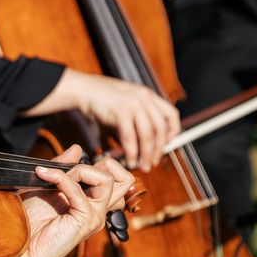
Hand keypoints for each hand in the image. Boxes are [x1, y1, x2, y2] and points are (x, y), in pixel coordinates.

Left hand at [10, 145, 133, 256]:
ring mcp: (95, 215)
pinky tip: (46, 177)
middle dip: (97, 164)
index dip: (96, 163)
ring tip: (57, 178)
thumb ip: (64, 166)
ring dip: (79, 171)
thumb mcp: (48, 182)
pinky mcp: (86, 220)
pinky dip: (61, 179)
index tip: (69, 169)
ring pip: (107, 180)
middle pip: (124, 177)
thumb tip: (78, 148)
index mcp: (93, 200)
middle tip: (70, 173)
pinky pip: (80, 191)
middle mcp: (99, 208)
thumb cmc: (32, 217)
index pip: (116, 175)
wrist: (22, 240)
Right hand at [24, 69, 180, 171]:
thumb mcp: (126, 104)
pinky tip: (130, 160)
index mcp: (147, 95)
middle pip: (160, 128)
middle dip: (158, 150)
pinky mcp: (121, 112)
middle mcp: (144, 98)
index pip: (171, 114)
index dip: (173, 132)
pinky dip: (131, 152)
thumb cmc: (102, 99)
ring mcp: (133, 103)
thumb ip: (138, 119)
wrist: (84, 90)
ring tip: (143, 166)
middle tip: (153, 162)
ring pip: (148, 135)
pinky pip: (131, 138)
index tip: (166, 144)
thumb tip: (147, 144)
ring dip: (147, 154)